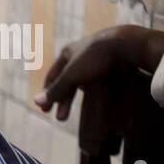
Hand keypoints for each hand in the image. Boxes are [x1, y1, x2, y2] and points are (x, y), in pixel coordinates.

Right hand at [35, 25, 163, 120]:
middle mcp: (80, 54)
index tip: (45, 110)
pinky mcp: (112, 63)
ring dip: (79, 98)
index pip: (52, 77)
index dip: (47, 94)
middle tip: (61, 118)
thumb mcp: (72, 76)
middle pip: (67, 81)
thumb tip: (36, 102)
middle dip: (63, 101)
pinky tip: (97, 101)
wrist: (128, 45)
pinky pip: (100, 81)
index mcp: (67, 53)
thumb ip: (56, 90)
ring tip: (81, 110)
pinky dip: (96, 92)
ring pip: (84, 82)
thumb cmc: (95, 58)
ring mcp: (97, 59)